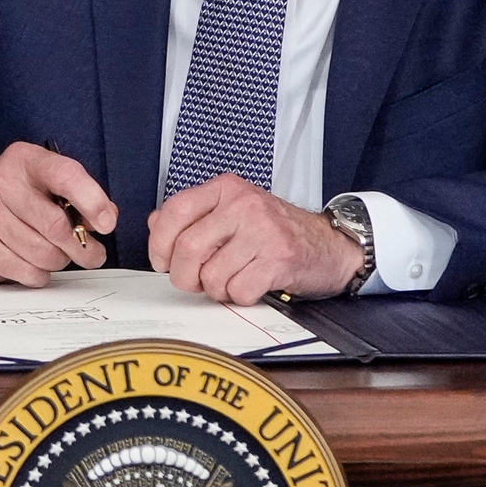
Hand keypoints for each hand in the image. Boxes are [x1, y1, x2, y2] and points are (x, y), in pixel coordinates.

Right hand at [0, 144, 116, 285]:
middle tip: (91, 253)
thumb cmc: (18, 203)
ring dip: (59, 261)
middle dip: (82, 246)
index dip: (93, 201)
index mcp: (24, 159)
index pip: (65, 175)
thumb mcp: (49, 186)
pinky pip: (27, 272)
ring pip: (43, 253)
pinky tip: (33, 263)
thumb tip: (105, 218)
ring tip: (56, 255)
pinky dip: (39, 274)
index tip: (107, 223)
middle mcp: (0, 182)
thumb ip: (81, 197)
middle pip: (56, 225)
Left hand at [146, 176, 367, 304]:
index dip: (159, 243)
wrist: (329, 244)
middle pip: (187, 249)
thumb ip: (193, 216)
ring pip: (212, 276)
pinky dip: (240, 296)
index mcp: (226, 189)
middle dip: (185, 277)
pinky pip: (239, 290)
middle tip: (195, 281)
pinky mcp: (279, 258)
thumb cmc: (277, 231)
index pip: (174, 212)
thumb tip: (156, 224)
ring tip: (232, 280)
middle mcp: (243, 205)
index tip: (162, 261)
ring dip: (217, 290)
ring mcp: (263, 231)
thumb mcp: (233, 212)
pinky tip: (252, 285)